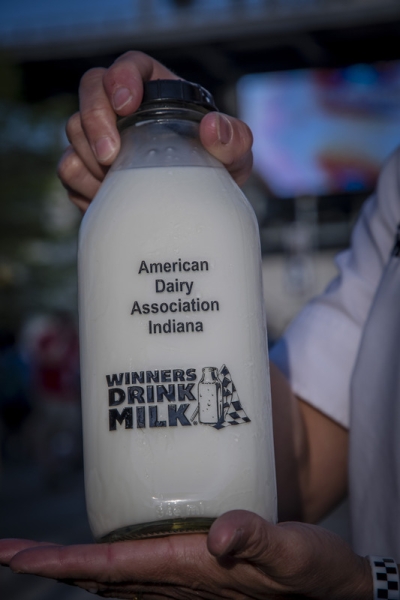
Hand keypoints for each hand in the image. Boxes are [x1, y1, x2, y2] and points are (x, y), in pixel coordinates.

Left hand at [0, 510, 370, 598]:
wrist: (330, 591)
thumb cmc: (312, 572)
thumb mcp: (292, 552)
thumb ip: (257, 540)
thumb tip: (217, 538)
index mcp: (189, 572)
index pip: (111, 566)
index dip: (62, 562)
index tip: (17, 556)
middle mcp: (176, 581)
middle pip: (98, 575)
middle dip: (50, 565)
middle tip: (7, 551)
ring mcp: (183, 584)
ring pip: (112, 578)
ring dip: (72, 566)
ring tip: (36, 555)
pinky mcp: (196, 576)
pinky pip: (136, 576)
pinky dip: (105, 567)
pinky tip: (99, 559)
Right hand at [58, 50, 252, 211]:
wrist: (195, 208)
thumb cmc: (216, 170)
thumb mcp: (235, 155)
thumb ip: (234, 139)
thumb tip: (212, 127)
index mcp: (157, 91)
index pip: (129, 66)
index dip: (121, 78)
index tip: (126, 105)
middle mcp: (123, 109)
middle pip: (90, 90)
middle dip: (94, 120)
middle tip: (110, 156)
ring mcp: (100, 136)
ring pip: (74, 130)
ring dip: (90, 158)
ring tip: (117, 184)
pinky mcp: (87, 167)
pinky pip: (69, 169)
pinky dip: (83, 186)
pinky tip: (107, 199)